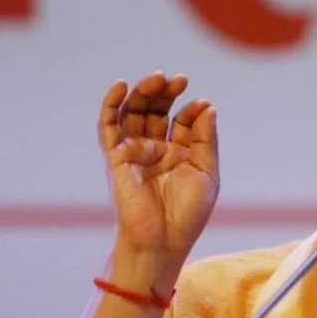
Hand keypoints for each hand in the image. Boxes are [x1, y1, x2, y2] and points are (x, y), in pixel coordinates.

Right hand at [97, 71, 218, 256]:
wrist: (163, 240)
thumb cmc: (188, 214)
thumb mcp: (207, 173)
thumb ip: (206, 140)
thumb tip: (207, 106)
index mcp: (181, 154)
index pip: (184, 122)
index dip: (192, 111)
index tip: (202, 105)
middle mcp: (157, 150)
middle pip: (157, 111)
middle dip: (167, 93)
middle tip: (180, 79)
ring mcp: (135, 152)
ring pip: (135, 113)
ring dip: (144, 93)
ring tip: (158, 78)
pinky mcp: (116, 157)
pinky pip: (108, 127)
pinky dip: (111, 105)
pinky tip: (121, 86)